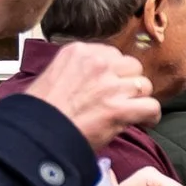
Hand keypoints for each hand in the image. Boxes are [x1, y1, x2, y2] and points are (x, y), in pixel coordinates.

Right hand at [23, 41, 159, 153]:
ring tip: (131, 111)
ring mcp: (109, 85)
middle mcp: (97, 63)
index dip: (115, 72)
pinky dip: (150, 116)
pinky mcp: (118, 108)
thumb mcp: (53, 76)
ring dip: (139, 99)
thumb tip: (93, 78)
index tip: (112, 84)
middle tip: (122, 99)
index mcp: (79, 52)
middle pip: (132, 67)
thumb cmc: (39, 111)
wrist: (34, 133)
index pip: (113, 54)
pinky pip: (151, 106)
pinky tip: (144, 122)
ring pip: (144, 85)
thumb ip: (76, 70)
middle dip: (129, 83)